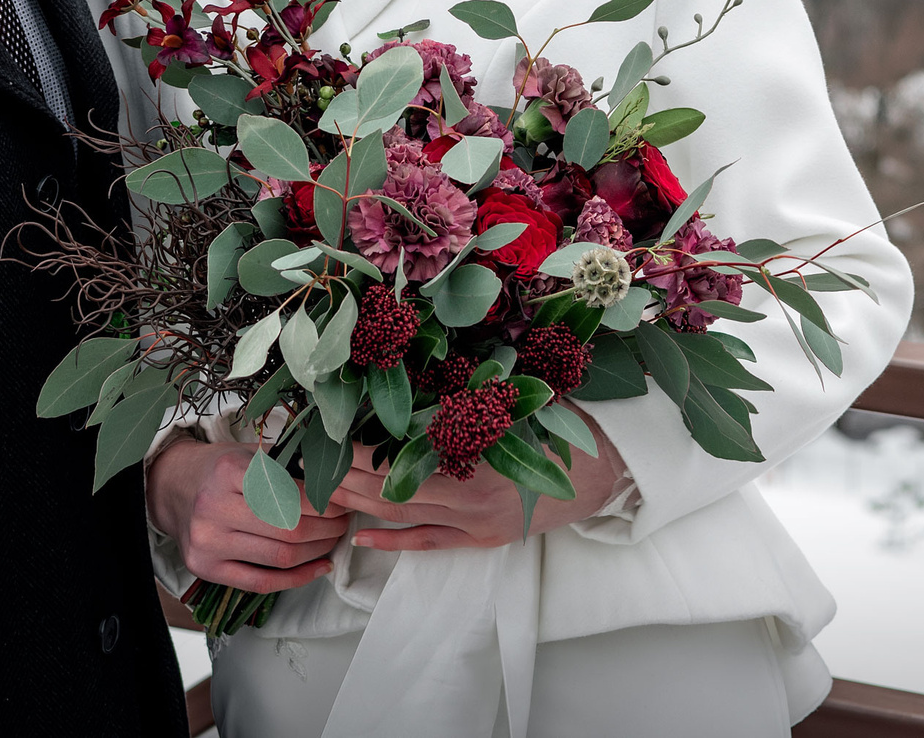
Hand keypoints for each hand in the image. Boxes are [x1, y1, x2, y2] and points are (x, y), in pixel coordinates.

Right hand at [147, 437, 349, 593]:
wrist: (173, 488)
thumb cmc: (219, 470)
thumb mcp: (250, 454)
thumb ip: (287, 466)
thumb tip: (336, 484)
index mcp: (228, 472)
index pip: (291, 494)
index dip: (326, 503)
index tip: (343, 502)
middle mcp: (213, 508)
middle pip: (289, 529)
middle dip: (327, 528)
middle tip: (343, 521)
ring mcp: (207, 543)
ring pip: (279, 558)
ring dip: (317, 552)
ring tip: (333, 540)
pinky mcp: (205, 569)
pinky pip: (261, 583)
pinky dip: (296, 579)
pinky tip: (318, 567)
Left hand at [328, 414, 622, 552]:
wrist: (611, 468)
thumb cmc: (566, 422)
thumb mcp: (519, 400)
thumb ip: (470, 400)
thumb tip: (417, 380)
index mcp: (481, 453)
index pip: (404, 450)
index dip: (365, 444)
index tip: (333, 428)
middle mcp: (473, 494)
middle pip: (394, 484)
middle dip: (350, 473)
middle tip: (312, 461)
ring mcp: (476, 522)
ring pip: (405, 512)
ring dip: (361, 503)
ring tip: (323, 492)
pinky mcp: (483, 538)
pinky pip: (429, 542)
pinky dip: (393, 541)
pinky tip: (360, 537)